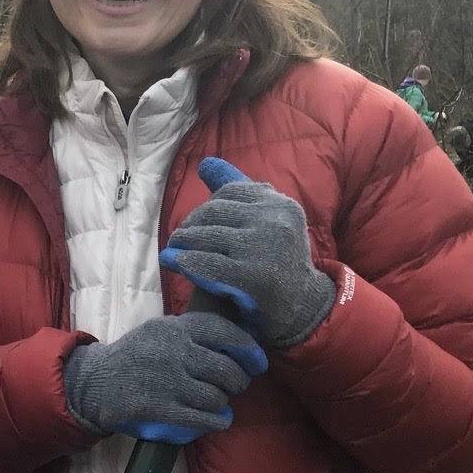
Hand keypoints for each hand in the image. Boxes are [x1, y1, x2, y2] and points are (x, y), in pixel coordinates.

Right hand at [63, 310, 266, 444]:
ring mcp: (167, 381)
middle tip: (233, 386)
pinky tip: (216, 419)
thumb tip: (240, 342)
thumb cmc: (135, 355)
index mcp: (175, 328)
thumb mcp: (159, 330)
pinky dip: (217, 421)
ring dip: (222, 403)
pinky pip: (204, 418)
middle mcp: (173, 351)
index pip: (225, 333)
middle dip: (237, 382)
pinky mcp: (161, 408)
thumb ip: (193, 332)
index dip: (249, 350)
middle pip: (227, 370)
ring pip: (217, 397)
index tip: (258, 363)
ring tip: (216, 402)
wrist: (95, 383)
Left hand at [161, 158, 334, 348]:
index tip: (195, 223)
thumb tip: (206, 164)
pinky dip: (184, 262)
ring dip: (182, 243)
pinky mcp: (252, 275)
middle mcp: (276, 220)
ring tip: (172, 251)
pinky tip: (172, 263)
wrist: (300, 308)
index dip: (205, 207)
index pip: (229, 193)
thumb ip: (238, 191)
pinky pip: (205, 263)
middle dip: (191, 225)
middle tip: (178, 240)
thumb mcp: (265, 221)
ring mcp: (265, 247)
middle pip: (214, 212)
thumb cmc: (276, 261)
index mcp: (280, 204)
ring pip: (205, 236)